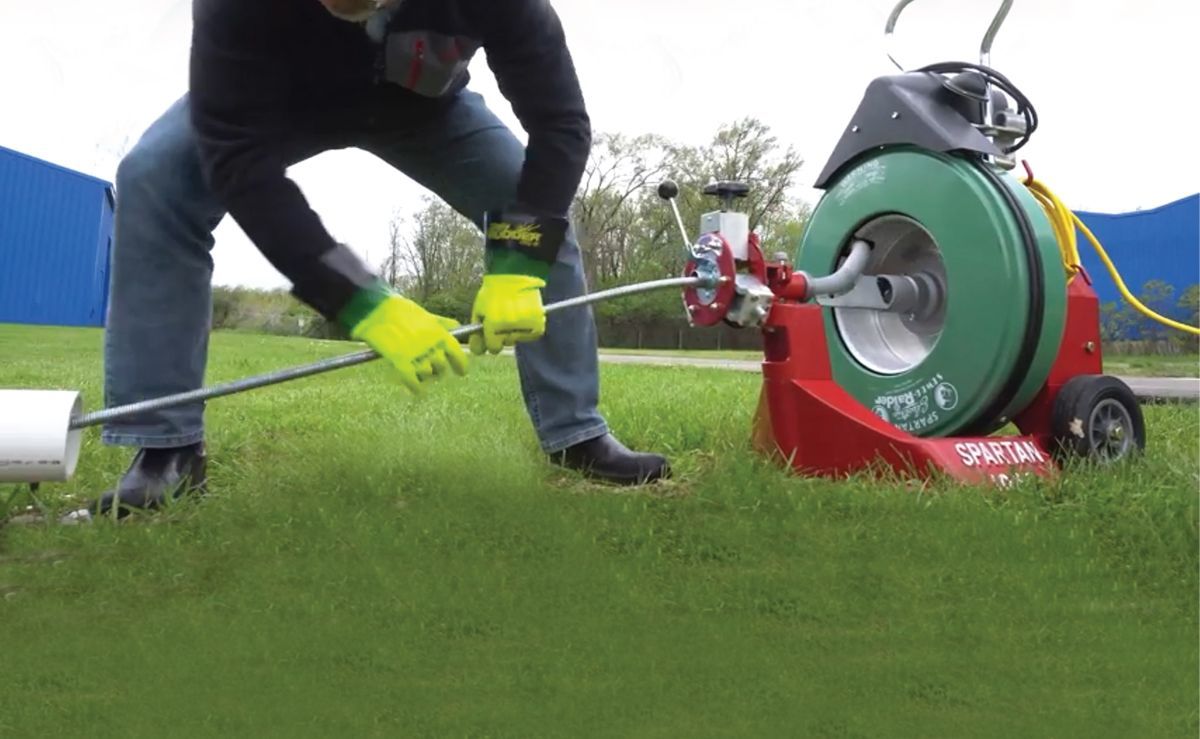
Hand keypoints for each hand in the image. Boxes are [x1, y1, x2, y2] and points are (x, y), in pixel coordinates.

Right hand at [346, 293, 468, 394]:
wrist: (377, 310)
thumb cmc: (400, 310)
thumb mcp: (427, 314)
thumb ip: (442, 323)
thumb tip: (457, 326)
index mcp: (440, 333)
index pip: (458, 354)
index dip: (461, 366)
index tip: (461, 372)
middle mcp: (431, 346)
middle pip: (442, 367)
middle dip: (439, 370)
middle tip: (432, 370)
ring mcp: (416, 355)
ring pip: (428, 375)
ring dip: (426, 377)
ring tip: (420, 374)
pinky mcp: (400, 362)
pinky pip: (413, 382)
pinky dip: (416, 388)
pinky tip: (416, 389)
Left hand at [468, 274, 546, 354]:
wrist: (515, 275)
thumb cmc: (494, 291)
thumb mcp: (479, 309)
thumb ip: (476, 331)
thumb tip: (477, 349)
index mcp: (493, 326)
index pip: (492, 348)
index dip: (490, 341)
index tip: (490, 334)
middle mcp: (509, 329)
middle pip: (505, 343)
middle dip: (502, 335)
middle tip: (502, 320)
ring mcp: (525, 327)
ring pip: (517, 339)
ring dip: (514, 331)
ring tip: (513, 314)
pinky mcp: (538, 324)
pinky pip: (531, 335)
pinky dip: (528, 329)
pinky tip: (523, 318)